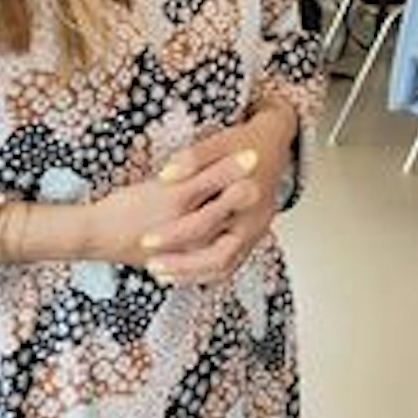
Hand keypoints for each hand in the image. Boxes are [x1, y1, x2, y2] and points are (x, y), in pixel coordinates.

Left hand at [98, 112, 293, 283]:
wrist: (271, 146)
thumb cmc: (241, 145)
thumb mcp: (216, 143)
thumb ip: (192, 159)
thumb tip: (165, 177)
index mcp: (246, 192)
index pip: (206, 222)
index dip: (174, 234)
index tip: (146, 240)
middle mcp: (256, 217)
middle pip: (218, 254)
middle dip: (182, 265)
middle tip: (151, 265)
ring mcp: (257, 231)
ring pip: (225, 266)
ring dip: (191, 274)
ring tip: (160, 272)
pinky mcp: (254, 238)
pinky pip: (230, 265)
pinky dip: (204, 273)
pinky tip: (179, 272)